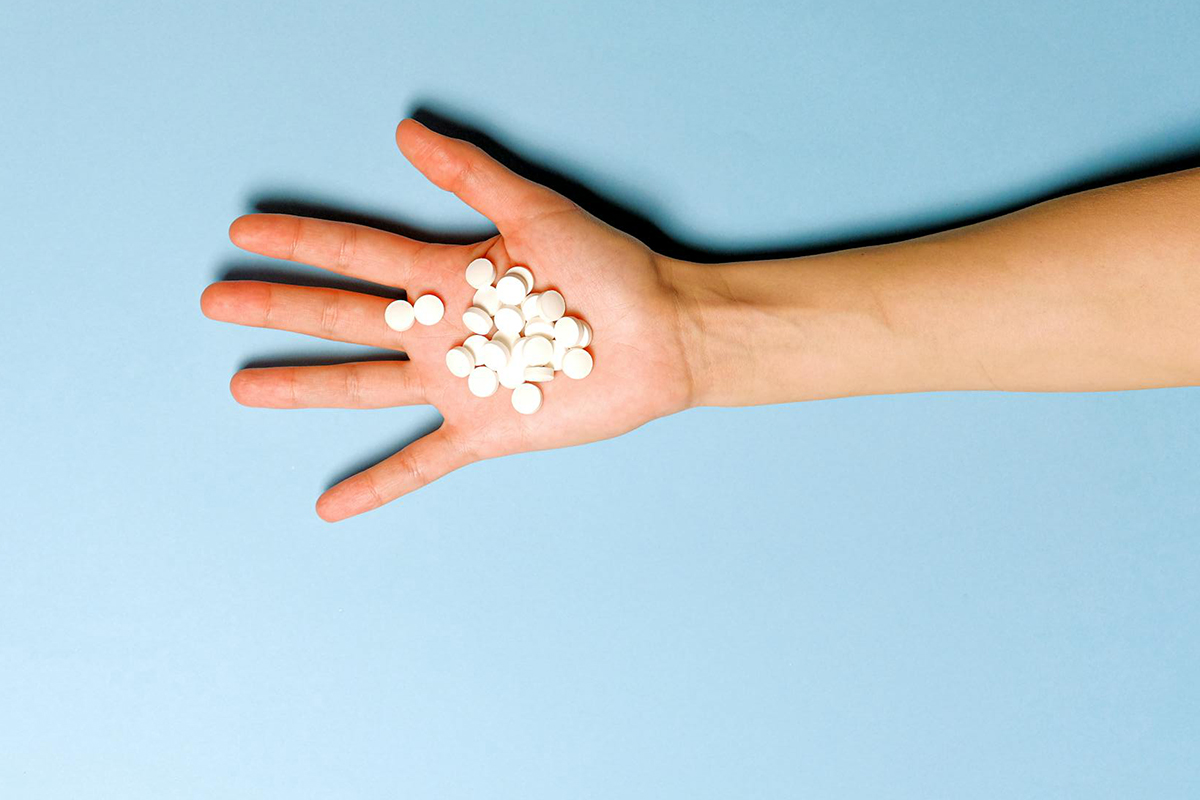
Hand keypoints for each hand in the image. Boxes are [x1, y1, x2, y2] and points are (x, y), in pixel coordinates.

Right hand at [201, 118, 697, 521]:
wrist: (660, 333)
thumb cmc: (608, 269)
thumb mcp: (537, 212)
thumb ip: (472, 177)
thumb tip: (405, 129)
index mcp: (446, 273)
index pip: (357, 254)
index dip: (300, 241)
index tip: (243, 230)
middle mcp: (440, 329)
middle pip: (342, 316)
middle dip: (278, 307)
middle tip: (214, 301)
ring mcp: (457, 382)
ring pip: (362, 385)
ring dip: (303, 385)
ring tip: (243, 387)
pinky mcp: (485, 428)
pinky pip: (422, 461)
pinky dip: (379, 483)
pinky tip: (330, 505)